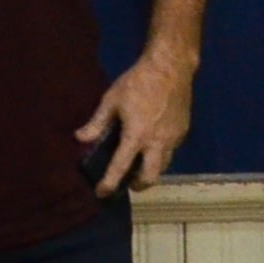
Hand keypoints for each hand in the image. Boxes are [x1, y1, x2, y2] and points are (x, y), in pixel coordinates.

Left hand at [76, 57, 194, 194]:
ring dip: (150, 171)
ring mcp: (174, 138)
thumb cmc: (137, 82)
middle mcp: (158, 142)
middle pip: (151, 177)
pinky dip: (159, 156)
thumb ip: (96, 123)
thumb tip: (80, 139)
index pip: (121, 166)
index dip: (109, 183)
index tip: (101, 194)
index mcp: (137, 135)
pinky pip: (171, 152)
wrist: (171, 68)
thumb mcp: (111, 100)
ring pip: (163, 166)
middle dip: (138, 185)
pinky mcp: (183, 132)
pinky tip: (149, 147)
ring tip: (136, 167)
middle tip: (126, 184)